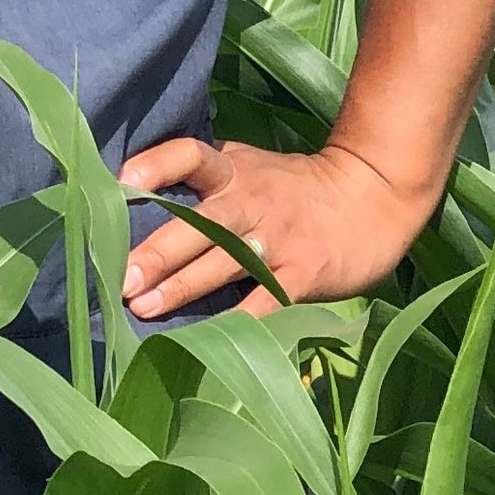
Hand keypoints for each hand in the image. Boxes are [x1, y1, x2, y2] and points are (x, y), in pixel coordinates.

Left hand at [118, 136, 435, 319]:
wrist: (372, 197)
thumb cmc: (293, 186)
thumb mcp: (249, 165)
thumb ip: (205, 175)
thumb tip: (135, 190)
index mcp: (233, 171)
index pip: (191, 155)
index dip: (158, 165)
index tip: (123, 181)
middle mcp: (251, 201)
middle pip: (200, 223)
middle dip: (159, 252)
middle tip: (122, 277)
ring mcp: (278, 240)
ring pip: (224, 263)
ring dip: (182, 288)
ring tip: (142, 307)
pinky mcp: (303, 274)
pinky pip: (265, 301)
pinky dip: (237, 322)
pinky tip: (207, 339)